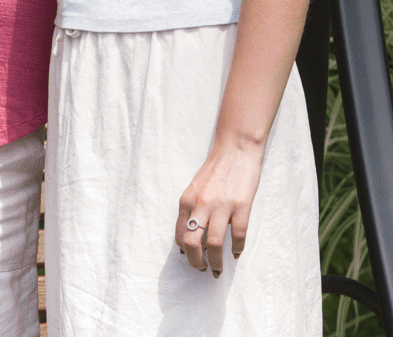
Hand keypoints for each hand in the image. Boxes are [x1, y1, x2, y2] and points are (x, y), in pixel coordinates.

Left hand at [175, 140, 263, 275]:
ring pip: (214, 244)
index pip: (180, 234)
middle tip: (203, 270)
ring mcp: (221, 206)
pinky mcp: (241, 206)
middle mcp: (200, 205)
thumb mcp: (194, 190)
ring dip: (216, 262)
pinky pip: (238, 235)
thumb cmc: (214, 172)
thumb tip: (187, 239)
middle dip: (196, 262)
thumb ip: (190, 211)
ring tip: (218, 270)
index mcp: (186, 201)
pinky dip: (237, 248)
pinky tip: (237, 253)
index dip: (185, 252)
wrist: (235, 151)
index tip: (192, 260)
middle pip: (192, 242)